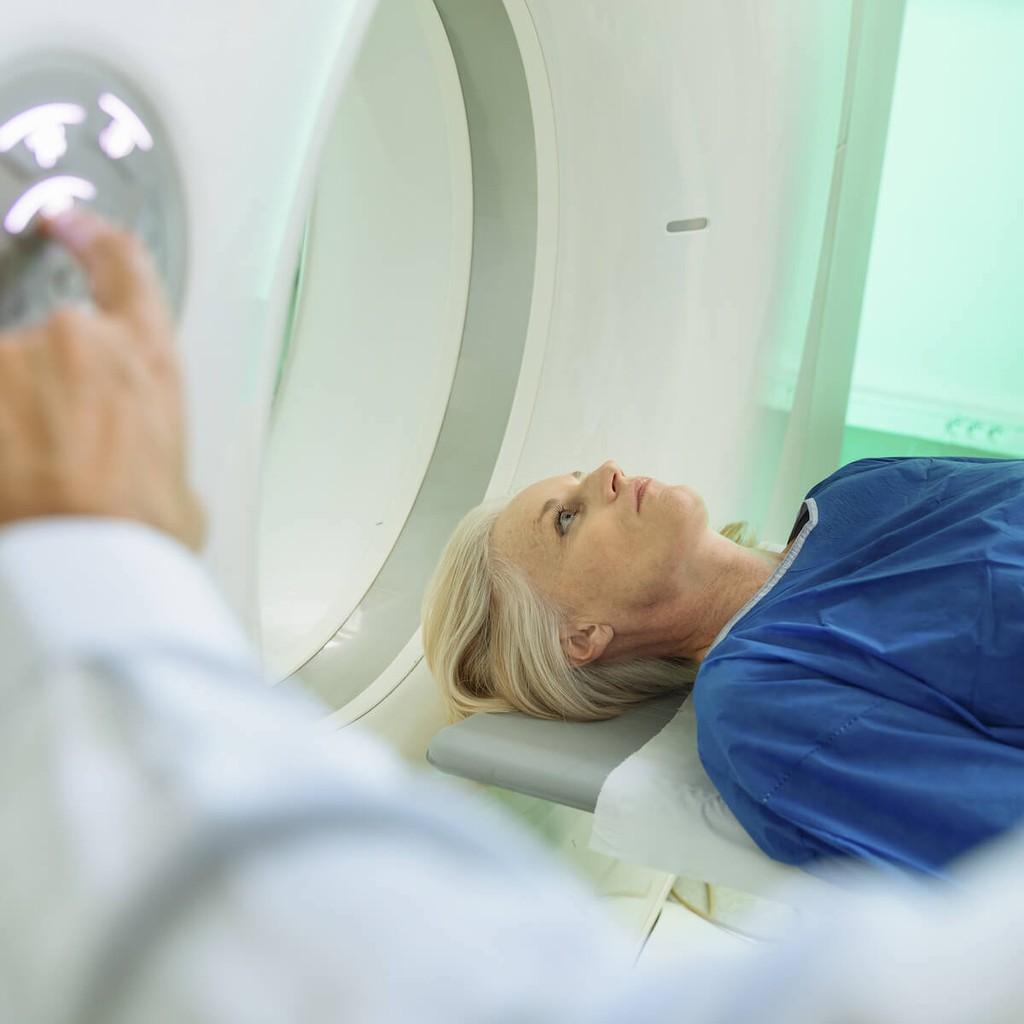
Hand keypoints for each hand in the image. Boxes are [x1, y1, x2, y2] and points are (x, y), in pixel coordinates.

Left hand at [0, 208, 204, 549]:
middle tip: (50, 461)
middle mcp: (79, 341)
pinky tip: (12, 467)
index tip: (67, 223)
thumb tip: (139, 465)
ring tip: (26, 478)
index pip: (124, 267)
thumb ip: (152, 447)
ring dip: (11, 424)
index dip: (94, 238)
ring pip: (3, 380)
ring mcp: (12, 359)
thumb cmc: (137, 534)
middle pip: (48, 348)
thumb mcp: (179, 487)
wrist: (85, 568)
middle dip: (40, 402)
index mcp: (147, 360)